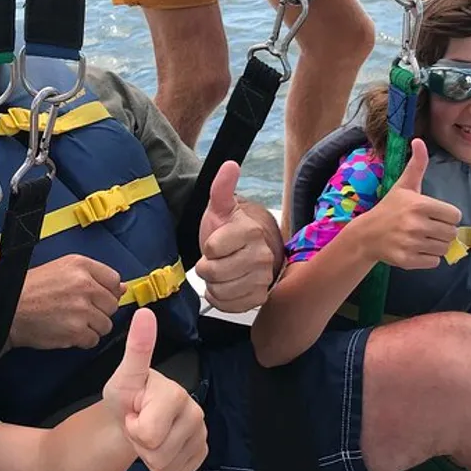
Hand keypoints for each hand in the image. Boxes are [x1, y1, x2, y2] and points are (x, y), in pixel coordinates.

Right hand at [8, 256, 125, 350]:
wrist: (8, 310)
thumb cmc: (31, 290)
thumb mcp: (62, 269)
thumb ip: (93, 276)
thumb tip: (121, 288)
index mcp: (81, 265)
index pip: (114, 280)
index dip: (107, 292)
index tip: (96, 297)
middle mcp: (84, 284)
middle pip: (112, 304)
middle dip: (99, 311)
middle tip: (79, 311)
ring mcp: (81, 308)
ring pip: (105, 324)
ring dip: (92, 327)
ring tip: (72, 321)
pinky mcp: (76, 330)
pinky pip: (93, 340)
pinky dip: (83, 340)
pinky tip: (68, 332)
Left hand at [103, 309, 207, 470]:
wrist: (132, 417)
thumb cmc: (127, 396)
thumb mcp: (124, 375)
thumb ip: (137, 348)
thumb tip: (144, 312)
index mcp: (175, 393)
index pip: (148, 433)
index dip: (133, 427)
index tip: (134, 410)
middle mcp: (195, 412)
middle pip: (158, 453)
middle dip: (141, 443)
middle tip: (139, 422)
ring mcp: (201, 433)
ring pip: (167, 466)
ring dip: (151, 456)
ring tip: (148, 433)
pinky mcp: (201, 451)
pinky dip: (163, 468)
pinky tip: (161, 446)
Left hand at [196, 161, 274, 312]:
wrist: (245, 250)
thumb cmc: (229, 228)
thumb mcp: (220, 208)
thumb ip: (222, 188)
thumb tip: (230, 165)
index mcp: (250, 231)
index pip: (212, 249)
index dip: (207, 248)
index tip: (215, 243)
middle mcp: (262, 256)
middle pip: (213, 272)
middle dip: (207, 267)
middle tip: (215, 259)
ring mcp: (263, 278)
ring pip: (220, 291)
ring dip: (213, 283)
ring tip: (221, 271)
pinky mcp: (259, 297)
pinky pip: (229, 305)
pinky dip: (222, 298)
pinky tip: (226, 285)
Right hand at [357, 139, 460, 269]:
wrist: (366, 234)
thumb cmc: (389, 208)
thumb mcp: (404, 186)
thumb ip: (416, 164)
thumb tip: (419, 140)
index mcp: (420, 205)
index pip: (455, 215)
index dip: (446, 216)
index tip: (432, 215)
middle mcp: (416, 225)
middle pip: (451, 233)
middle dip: (441, 232)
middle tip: (426, 228)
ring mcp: (411, 243)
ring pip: (443, 249)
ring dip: (435, 245)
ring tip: (420, 239)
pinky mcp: (407, 260)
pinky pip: (433, 262)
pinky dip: (427, 258)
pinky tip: (414, 249)